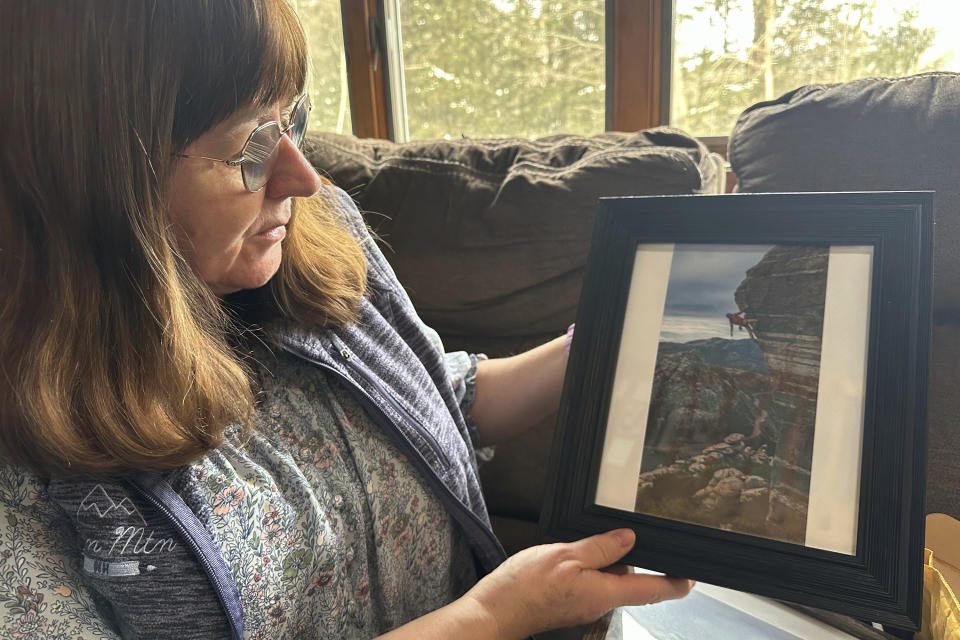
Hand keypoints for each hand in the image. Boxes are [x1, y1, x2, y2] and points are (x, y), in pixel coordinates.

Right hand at [463, 529, 693, 637]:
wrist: (494, 611)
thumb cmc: (525, 586)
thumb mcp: (565, 555)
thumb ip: (599, 548)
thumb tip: (629, 539)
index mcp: (605, 593)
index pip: (653, 591)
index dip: (676, 582)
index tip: (693, 574)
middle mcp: (599, 603)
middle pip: (630, 581)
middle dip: (630, 559)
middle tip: (622, 533)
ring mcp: (583, 605)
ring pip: (608, 579)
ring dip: (605, 560)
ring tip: (587, 540)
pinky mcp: (569, 603)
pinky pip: (590, 582)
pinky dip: (588, 567)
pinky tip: (570, 554)